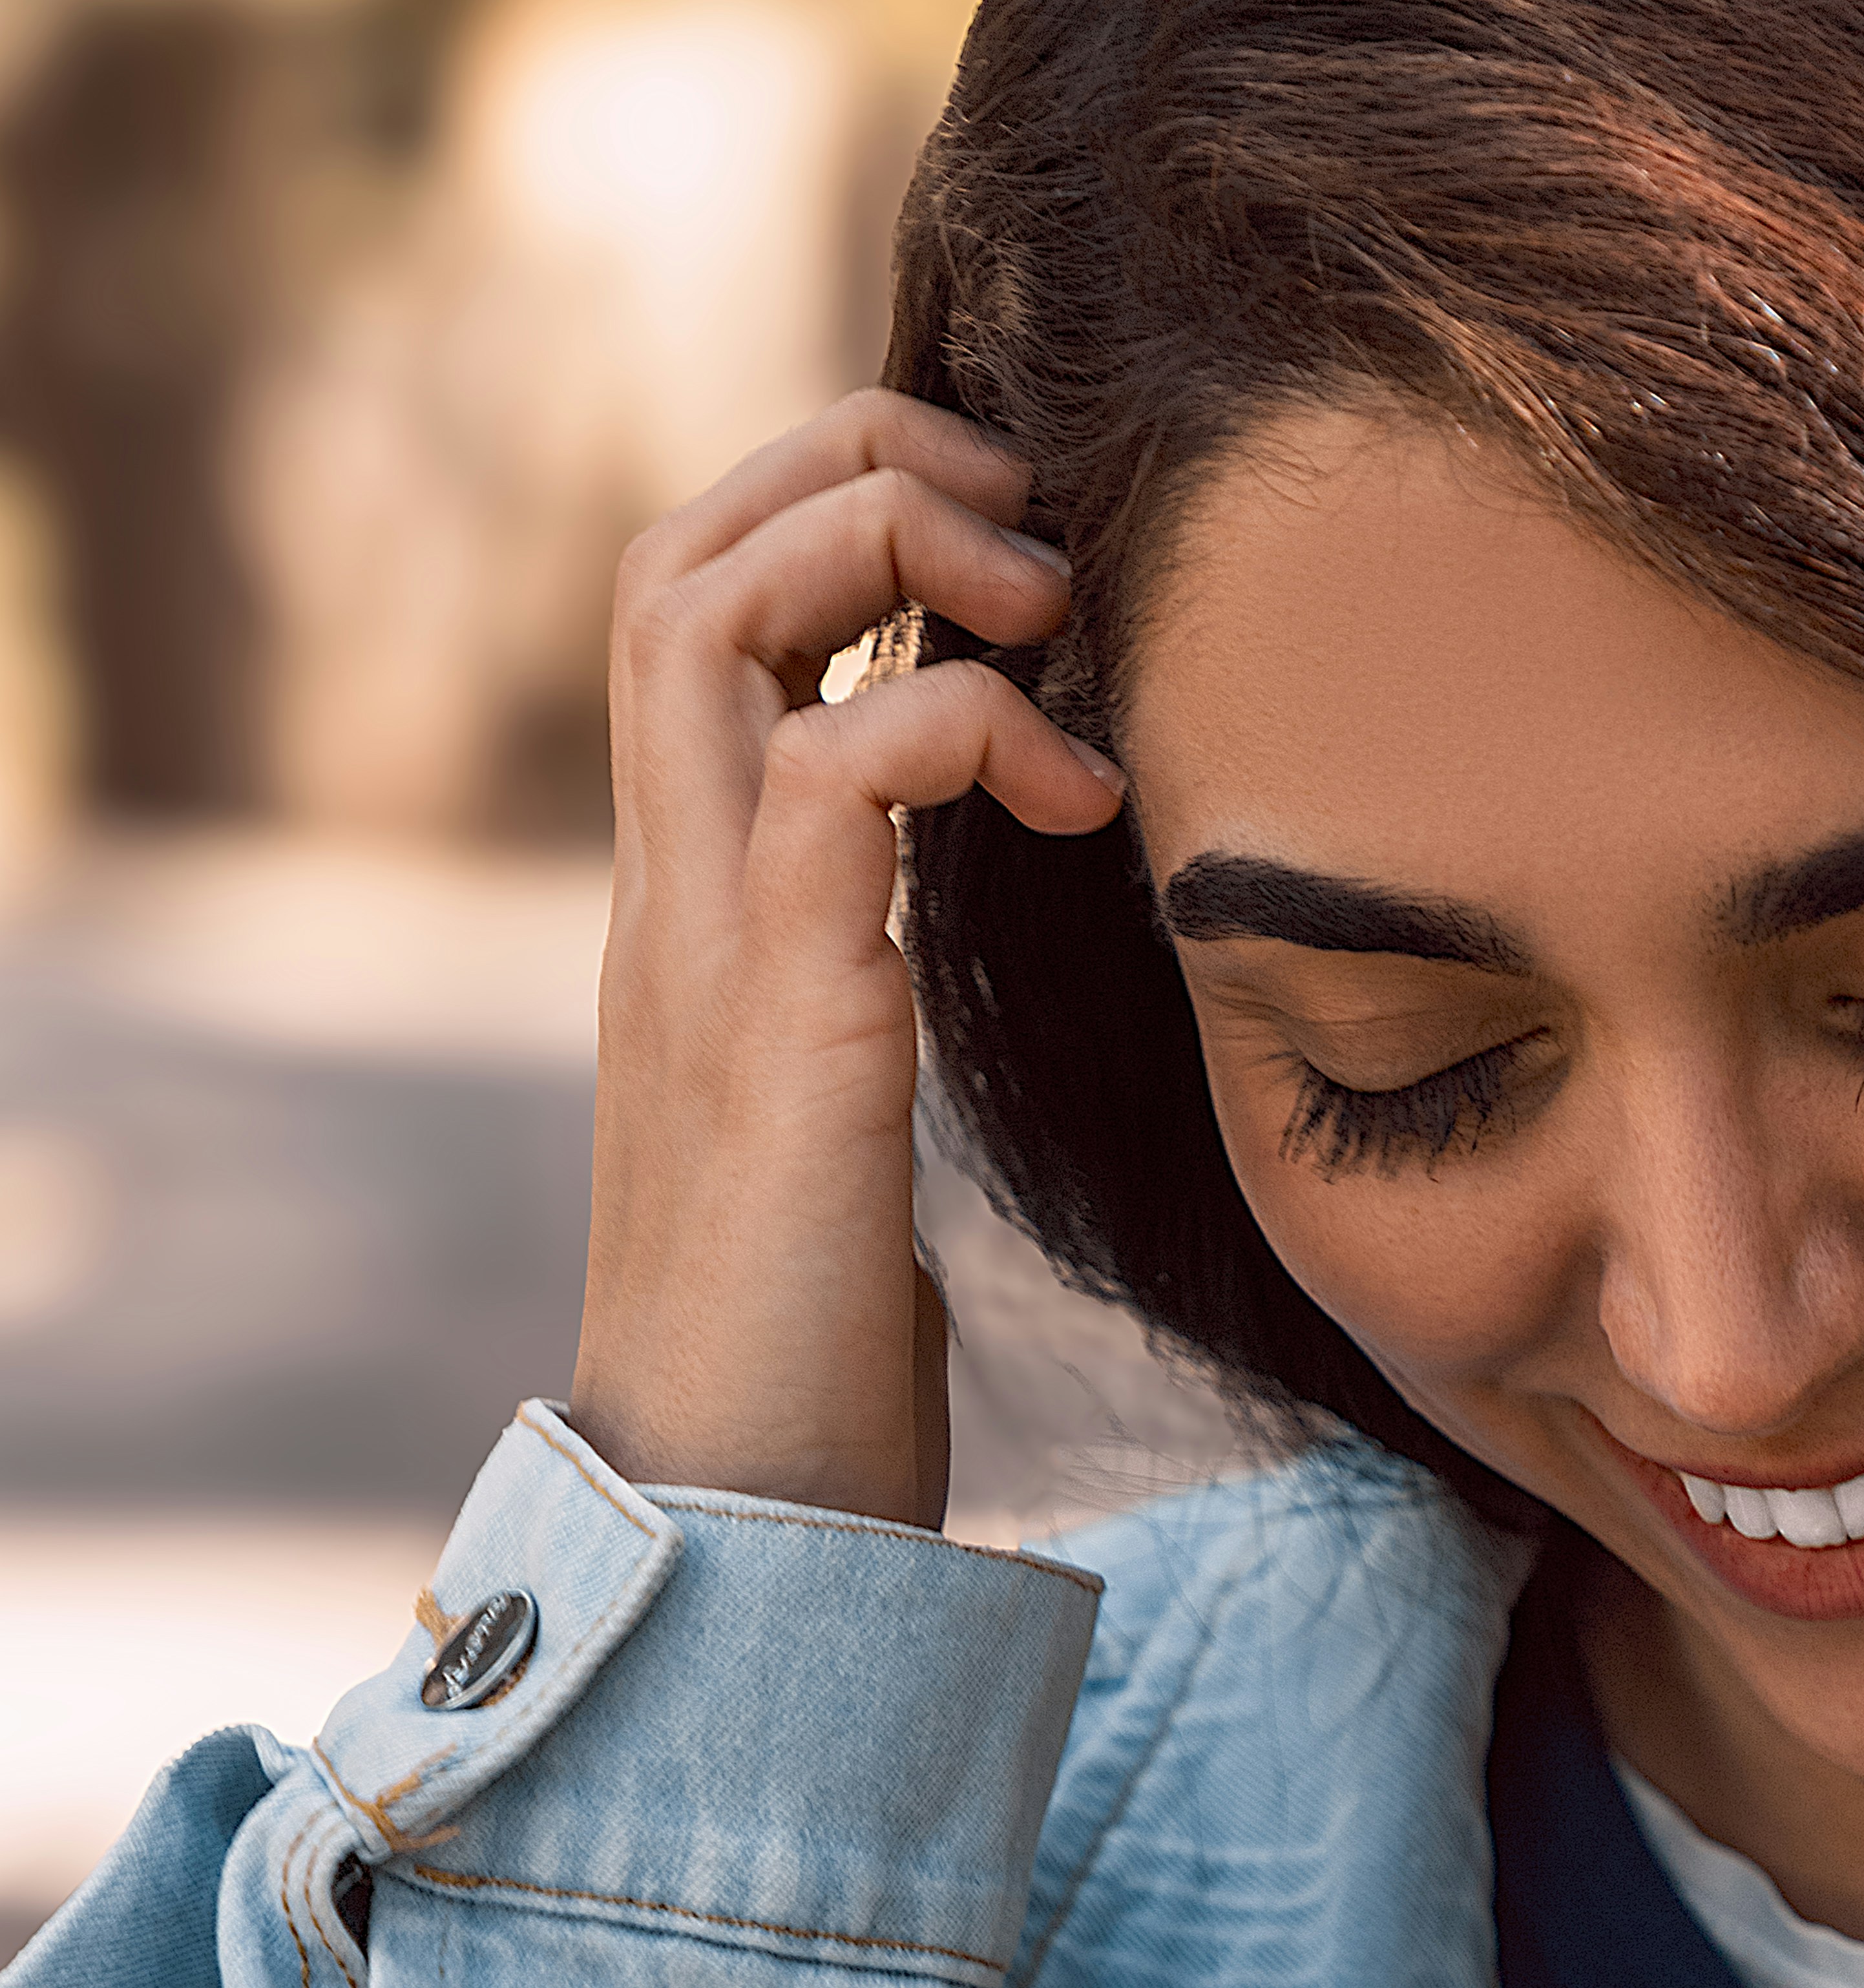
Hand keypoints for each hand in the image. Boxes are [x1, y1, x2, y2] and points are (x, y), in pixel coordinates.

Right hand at [569, 391, 1120, 1527]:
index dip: (837, 513)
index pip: (695, 606)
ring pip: (699, 608)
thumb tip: (980, 897)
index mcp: (689, 902)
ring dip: (889, 552)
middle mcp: (666, 892)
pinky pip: (835, 767)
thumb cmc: (812, 1339)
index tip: (1009, 565)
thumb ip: (869, 977)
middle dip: (852, 470)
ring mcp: (699, 945)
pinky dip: (961, 722)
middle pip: (674, 553)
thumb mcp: (846, 1102)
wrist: (739, 1517)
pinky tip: (1073, 797)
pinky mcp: (780, 1017)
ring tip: (1048, 619)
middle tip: (1029, 534)